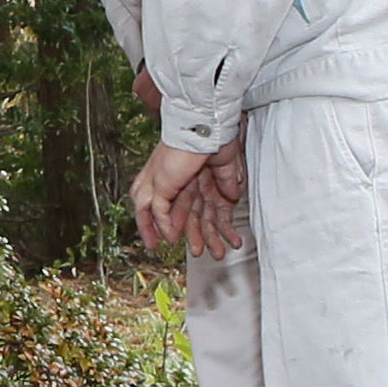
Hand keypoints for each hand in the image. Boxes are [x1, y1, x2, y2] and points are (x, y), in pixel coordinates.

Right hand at [129, 138, 245, 258]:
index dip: (155, 229)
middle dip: (192, 237)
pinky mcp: (223, 189)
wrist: (205, 133)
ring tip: (218, 253)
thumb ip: (158, 210)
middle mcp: (183, 189)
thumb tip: (167, 231)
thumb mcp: (159, 183)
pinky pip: (225, 214)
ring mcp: (204, 189)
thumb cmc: (177, 153)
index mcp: (163, 185)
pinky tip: (232, 240)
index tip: (155, 245)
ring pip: (207, 220)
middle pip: (186, 219)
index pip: (157, 212)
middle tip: (196, 252)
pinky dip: (229, 229)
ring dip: (212, 238)